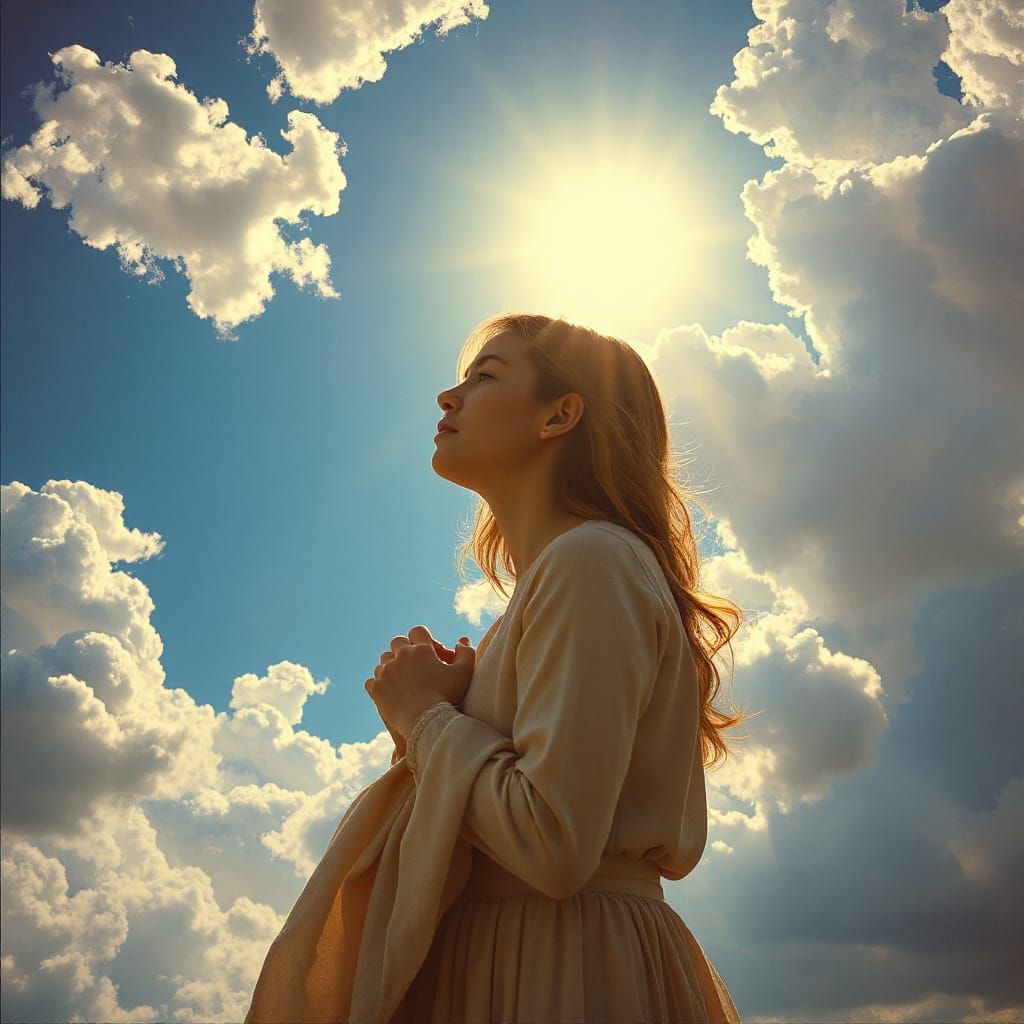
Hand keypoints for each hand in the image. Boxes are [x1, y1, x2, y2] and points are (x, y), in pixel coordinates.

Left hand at [365, 626, 475, 743]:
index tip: (429, 651)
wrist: (426, 722)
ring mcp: (386, 672)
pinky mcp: (376, 688)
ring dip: (391, 665)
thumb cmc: (447, 697)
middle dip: (405, 649)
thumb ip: (466, 652)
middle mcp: (401, 656)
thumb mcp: (464, 673)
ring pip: (383, 660)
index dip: (423, 639)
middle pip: (397, 642)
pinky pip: (372, 680)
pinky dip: (379, 683)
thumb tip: (461, 640)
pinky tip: (389, 690)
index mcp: (422, 649)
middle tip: (414, 664)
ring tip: (402, 678)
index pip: (418, 631)